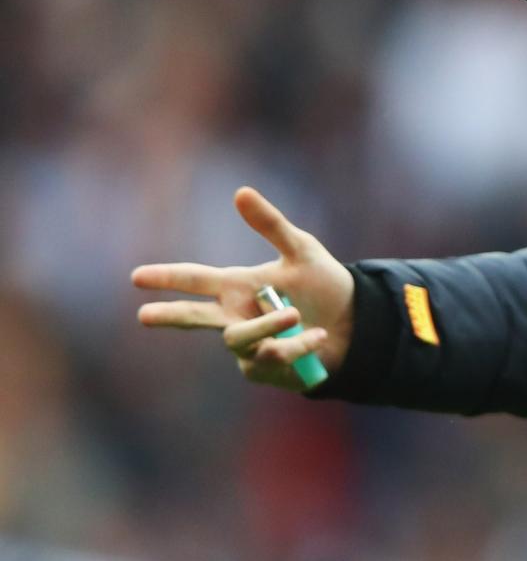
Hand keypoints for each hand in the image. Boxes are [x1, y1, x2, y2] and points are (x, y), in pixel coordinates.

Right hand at [132, 186, 353, 387]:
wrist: (354, 320)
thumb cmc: (321, 282)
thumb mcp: (301, 249)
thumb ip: (271, 224)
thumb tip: (241, 192)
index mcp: (236, 286)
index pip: (195, 279)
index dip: (167, 277)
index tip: (137, 276)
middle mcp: (235, 316)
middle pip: (195, 318)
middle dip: (171, 315)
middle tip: (145, 315)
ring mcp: (247, 344)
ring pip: (240, 337)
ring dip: (268, 325)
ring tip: (296, 315)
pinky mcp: (264, 368)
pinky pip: (272, 357)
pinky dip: (297, 345)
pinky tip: (318, 336)